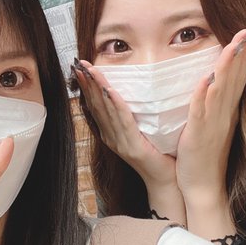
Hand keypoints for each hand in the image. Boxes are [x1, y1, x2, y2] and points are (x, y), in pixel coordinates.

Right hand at [73, 59, 176, 189]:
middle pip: (96, 105)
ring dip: (98, 88)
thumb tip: (132, 93)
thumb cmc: (158, 155)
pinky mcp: (132, 146)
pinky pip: (123, 121)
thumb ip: (134, 116)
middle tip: (80, 64)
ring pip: (106, 110)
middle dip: (88, 83)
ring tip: (91, 71)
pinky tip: (110, 91)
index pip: (95, 105)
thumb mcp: (141, 132)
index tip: (81, 68)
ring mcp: (120, 142)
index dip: (88, 86)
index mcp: (111, 133)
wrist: (166, 180)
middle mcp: (111, 137)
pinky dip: (116, 104)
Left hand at [176, 27, 245, 226]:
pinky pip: (202, 111)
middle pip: (235, 79)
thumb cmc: (205, 157)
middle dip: (241, 54)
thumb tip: (215, 86)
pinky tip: (207, 79)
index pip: (238, 79)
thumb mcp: (214, 127)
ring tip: (233, 45)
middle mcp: (224, 115)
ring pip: (222, 90)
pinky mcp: (199, 134)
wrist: (203, 187)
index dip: (244, 57)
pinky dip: (204, 95)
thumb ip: (215, 107)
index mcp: (227, 112)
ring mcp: (213, 124)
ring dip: (227, 67)